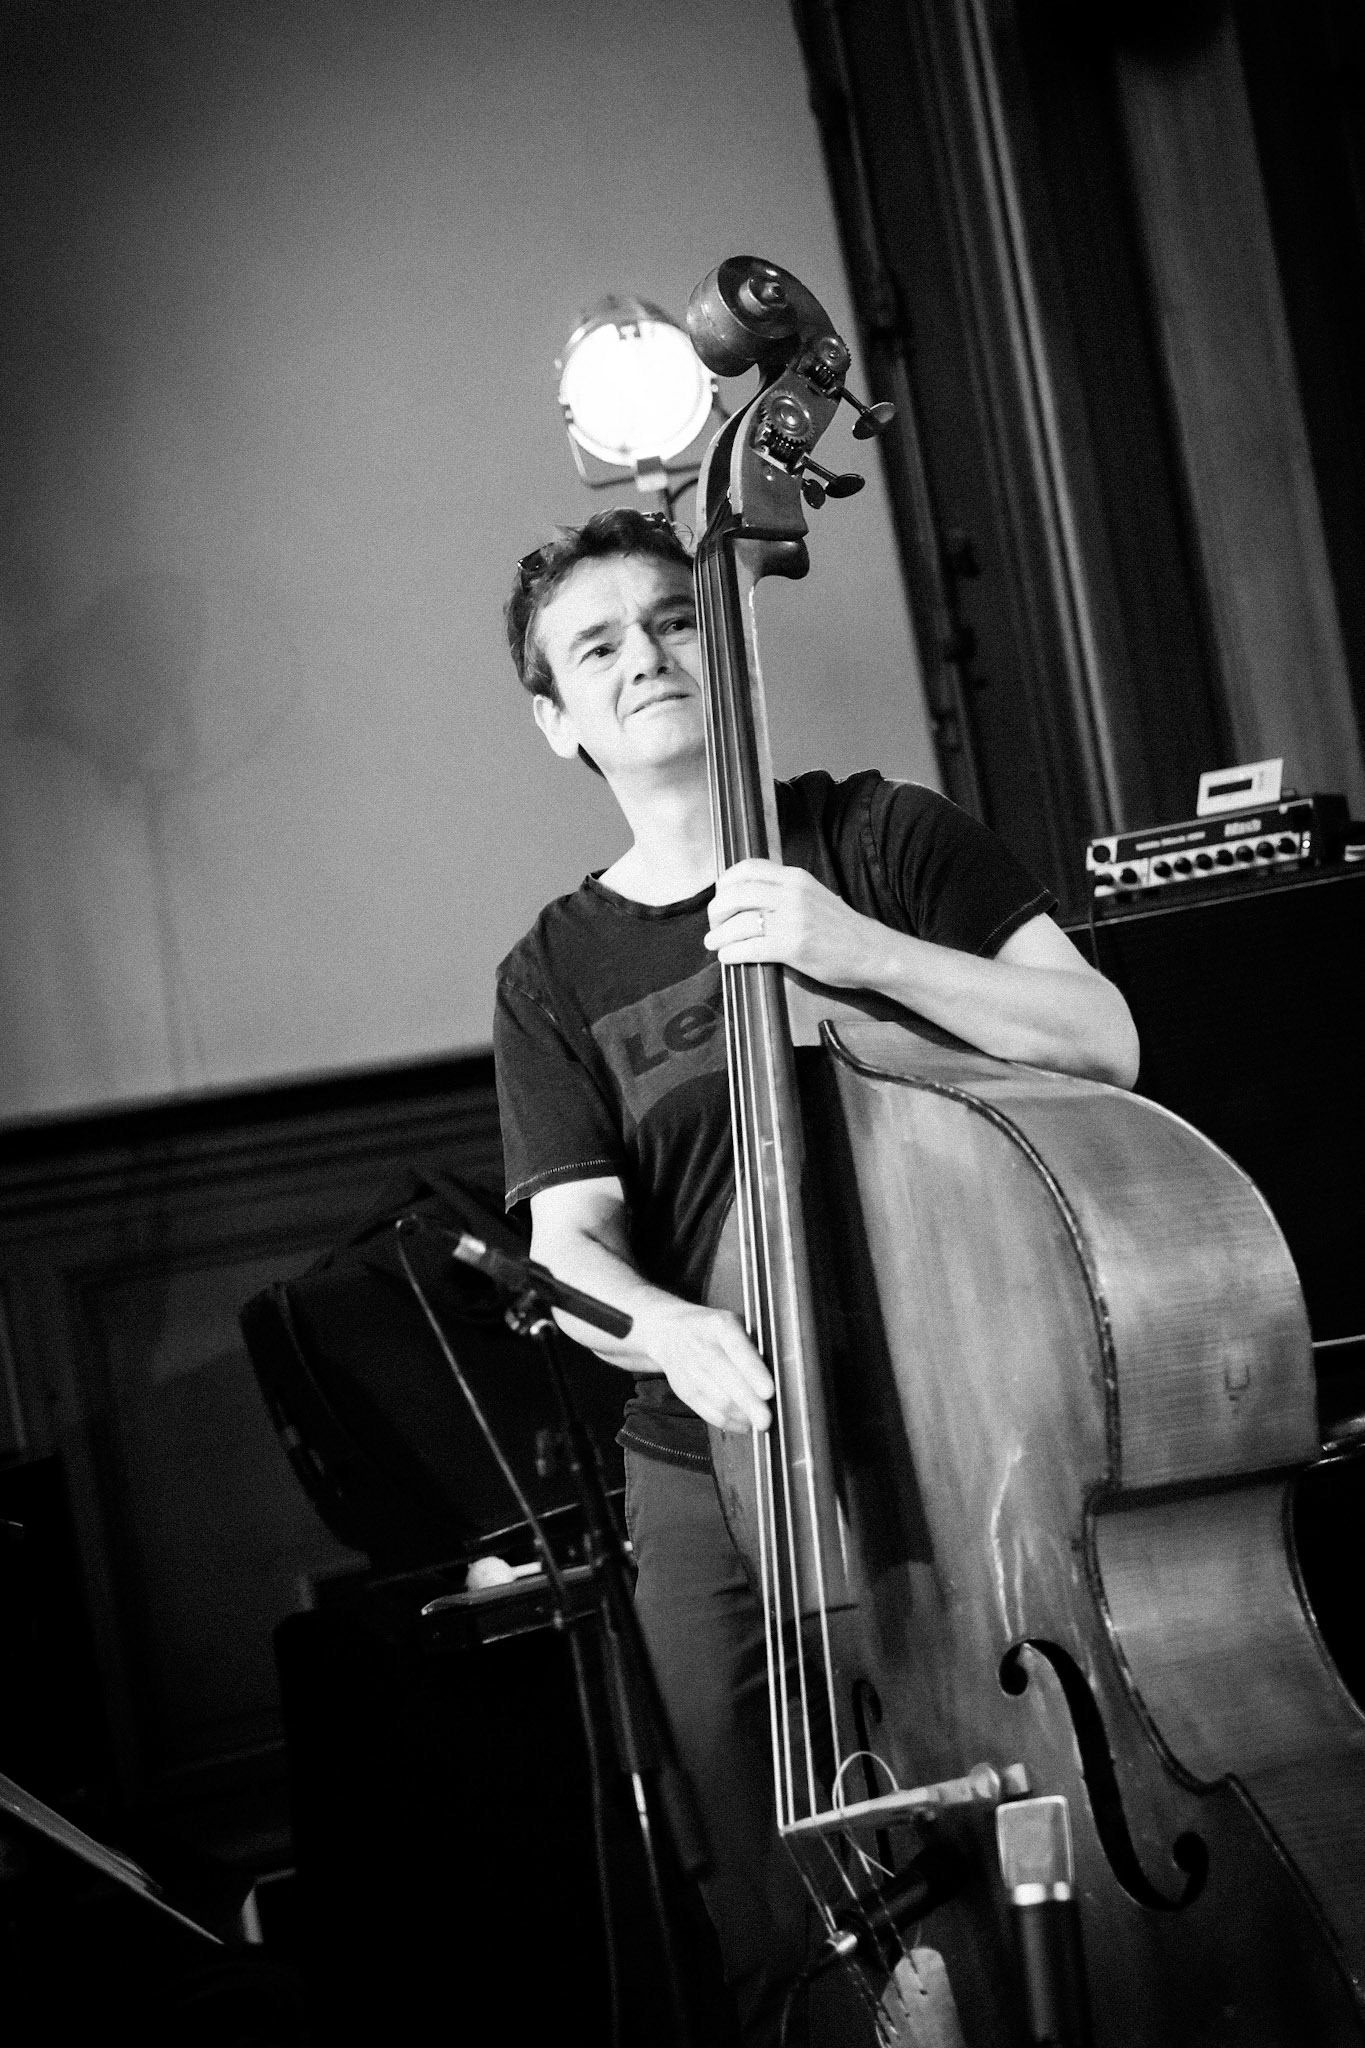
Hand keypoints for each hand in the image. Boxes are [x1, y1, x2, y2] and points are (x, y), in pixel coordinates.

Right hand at [630, 1296, 773, 1432]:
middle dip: (749, 1403)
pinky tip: (744, 1423)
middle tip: (767, 1420)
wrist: (669, 1331)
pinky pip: (708, 1413)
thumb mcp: (733, 1322)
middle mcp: (701, 1347)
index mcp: (719, 1325)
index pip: (738, 1348)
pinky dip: (729, 1423)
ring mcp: (690, 1371)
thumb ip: (753, 1343)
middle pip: (727, 1380)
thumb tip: (777, 1372)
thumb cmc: (712, 1327)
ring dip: (742, 1415)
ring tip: (760, 1420)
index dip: (753, 1371)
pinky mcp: (684, 1391)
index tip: (769, 1391)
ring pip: (719, 1401)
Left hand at [704, 858, 874, 987]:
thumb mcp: (811, 894)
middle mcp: (791, 893)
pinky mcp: (793, 947)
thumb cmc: (839, 927)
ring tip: (714, 943)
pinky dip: (731, 953)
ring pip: (738, 923)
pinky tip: (727, 957)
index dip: (725, 883)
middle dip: (716, 911)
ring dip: (719, 935)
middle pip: (735, 895)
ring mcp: (792, 920)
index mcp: (795, 877)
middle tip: (714, 924)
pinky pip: (749, 948)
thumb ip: (782, 891)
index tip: (720, 897)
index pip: (747, 869)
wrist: (871, 951)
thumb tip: (745, 896)